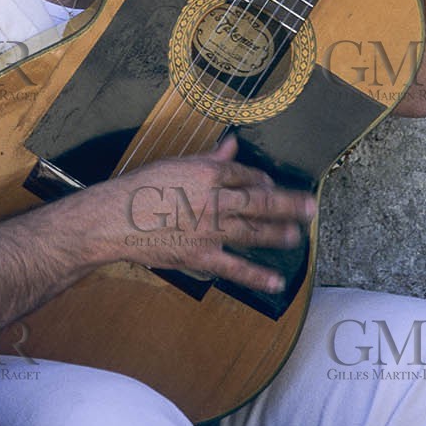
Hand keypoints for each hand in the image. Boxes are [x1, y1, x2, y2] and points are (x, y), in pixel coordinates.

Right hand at [75, 134, 315, 295]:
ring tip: (299, 236)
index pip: (244, 174)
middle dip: (288, 204)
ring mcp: (210, 229)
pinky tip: (276, 281)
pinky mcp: (202, 255)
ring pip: (253, 230)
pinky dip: (257, 276)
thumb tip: (232, 144)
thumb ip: (208, 157)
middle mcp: (214, 199)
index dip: (261, 179)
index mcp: (207, 173)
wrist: (114, 219)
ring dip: (279, 233)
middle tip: (311, 206)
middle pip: (259, 201)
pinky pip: (235, 267)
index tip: (270, 185)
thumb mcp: (174, 164)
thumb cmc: (140, 188)